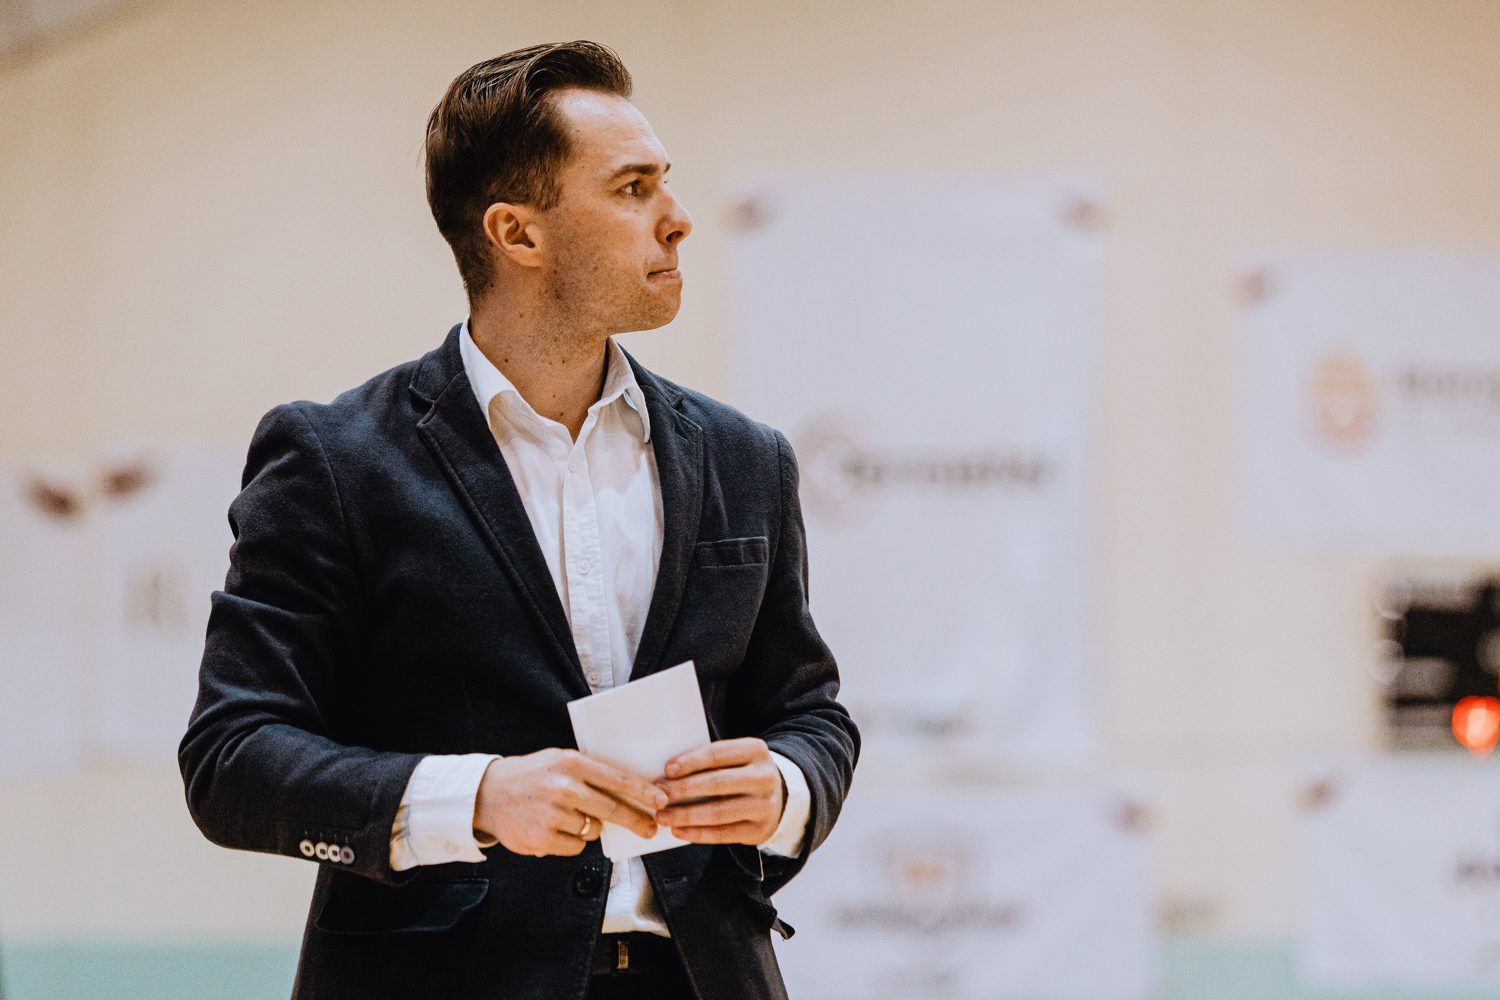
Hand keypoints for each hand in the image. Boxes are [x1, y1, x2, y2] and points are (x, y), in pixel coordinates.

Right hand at [473, 749, 666, 857]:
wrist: (487, 793)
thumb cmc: (531, 775)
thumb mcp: (560, 760)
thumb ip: (590, 774)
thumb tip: (629, 794)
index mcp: (571, 763)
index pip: (617, 779)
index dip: (642, 792)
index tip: (661, 801)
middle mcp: (563, 788)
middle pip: (612, 810)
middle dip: (636, 821)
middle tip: (649, 828)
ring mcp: (552, 815)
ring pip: (593, 830)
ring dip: (589, 826)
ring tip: (566, 814)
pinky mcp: (542, 839)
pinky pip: (575, 846)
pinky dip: (571, 840)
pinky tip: (553, 827)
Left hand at [654, 738, 785, 845]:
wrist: (779, 796)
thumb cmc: (743, 773)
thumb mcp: (736, 757)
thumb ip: (710, 761)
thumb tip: (669, 773)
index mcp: (756, 751)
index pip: (717, 754)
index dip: (691, 762)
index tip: (667, 770)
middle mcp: (764, 777)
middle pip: (717, 783)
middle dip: (683, 790)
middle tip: (659, 795)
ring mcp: (764, 805)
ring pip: (718, 812)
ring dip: (685, 815)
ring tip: (663, 817)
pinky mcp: (759, 830)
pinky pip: (723, 834)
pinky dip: (697, 834)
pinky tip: (679, 831)